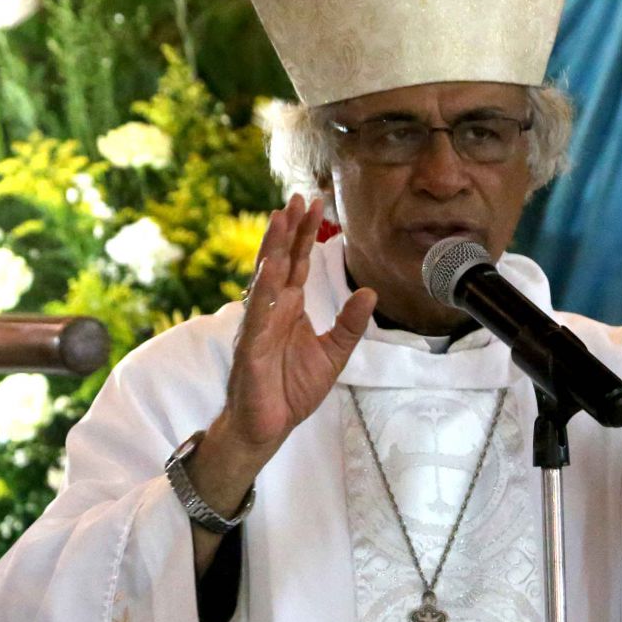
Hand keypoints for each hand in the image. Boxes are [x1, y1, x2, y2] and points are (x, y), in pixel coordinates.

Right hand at [191, 194, 374, 516]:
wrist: (269, 426)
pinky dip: (264, 290)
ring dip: (273, 247)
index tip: (314, 205)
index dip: (304, 234)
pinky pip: (258, 314)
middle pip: (280, 260)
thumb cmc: (292, 390)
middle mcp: (271, 309)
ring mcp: (259, 325)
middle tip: (298, 196)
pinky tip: (271, 268)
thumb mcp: (333, 354)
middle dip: (289, 228)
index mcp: (288, 308)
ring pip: (265, 278)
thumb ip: (350, 324)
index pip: (297, 263)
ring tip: (280, 217)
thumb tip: (370, 293)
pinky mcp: (251, 346)